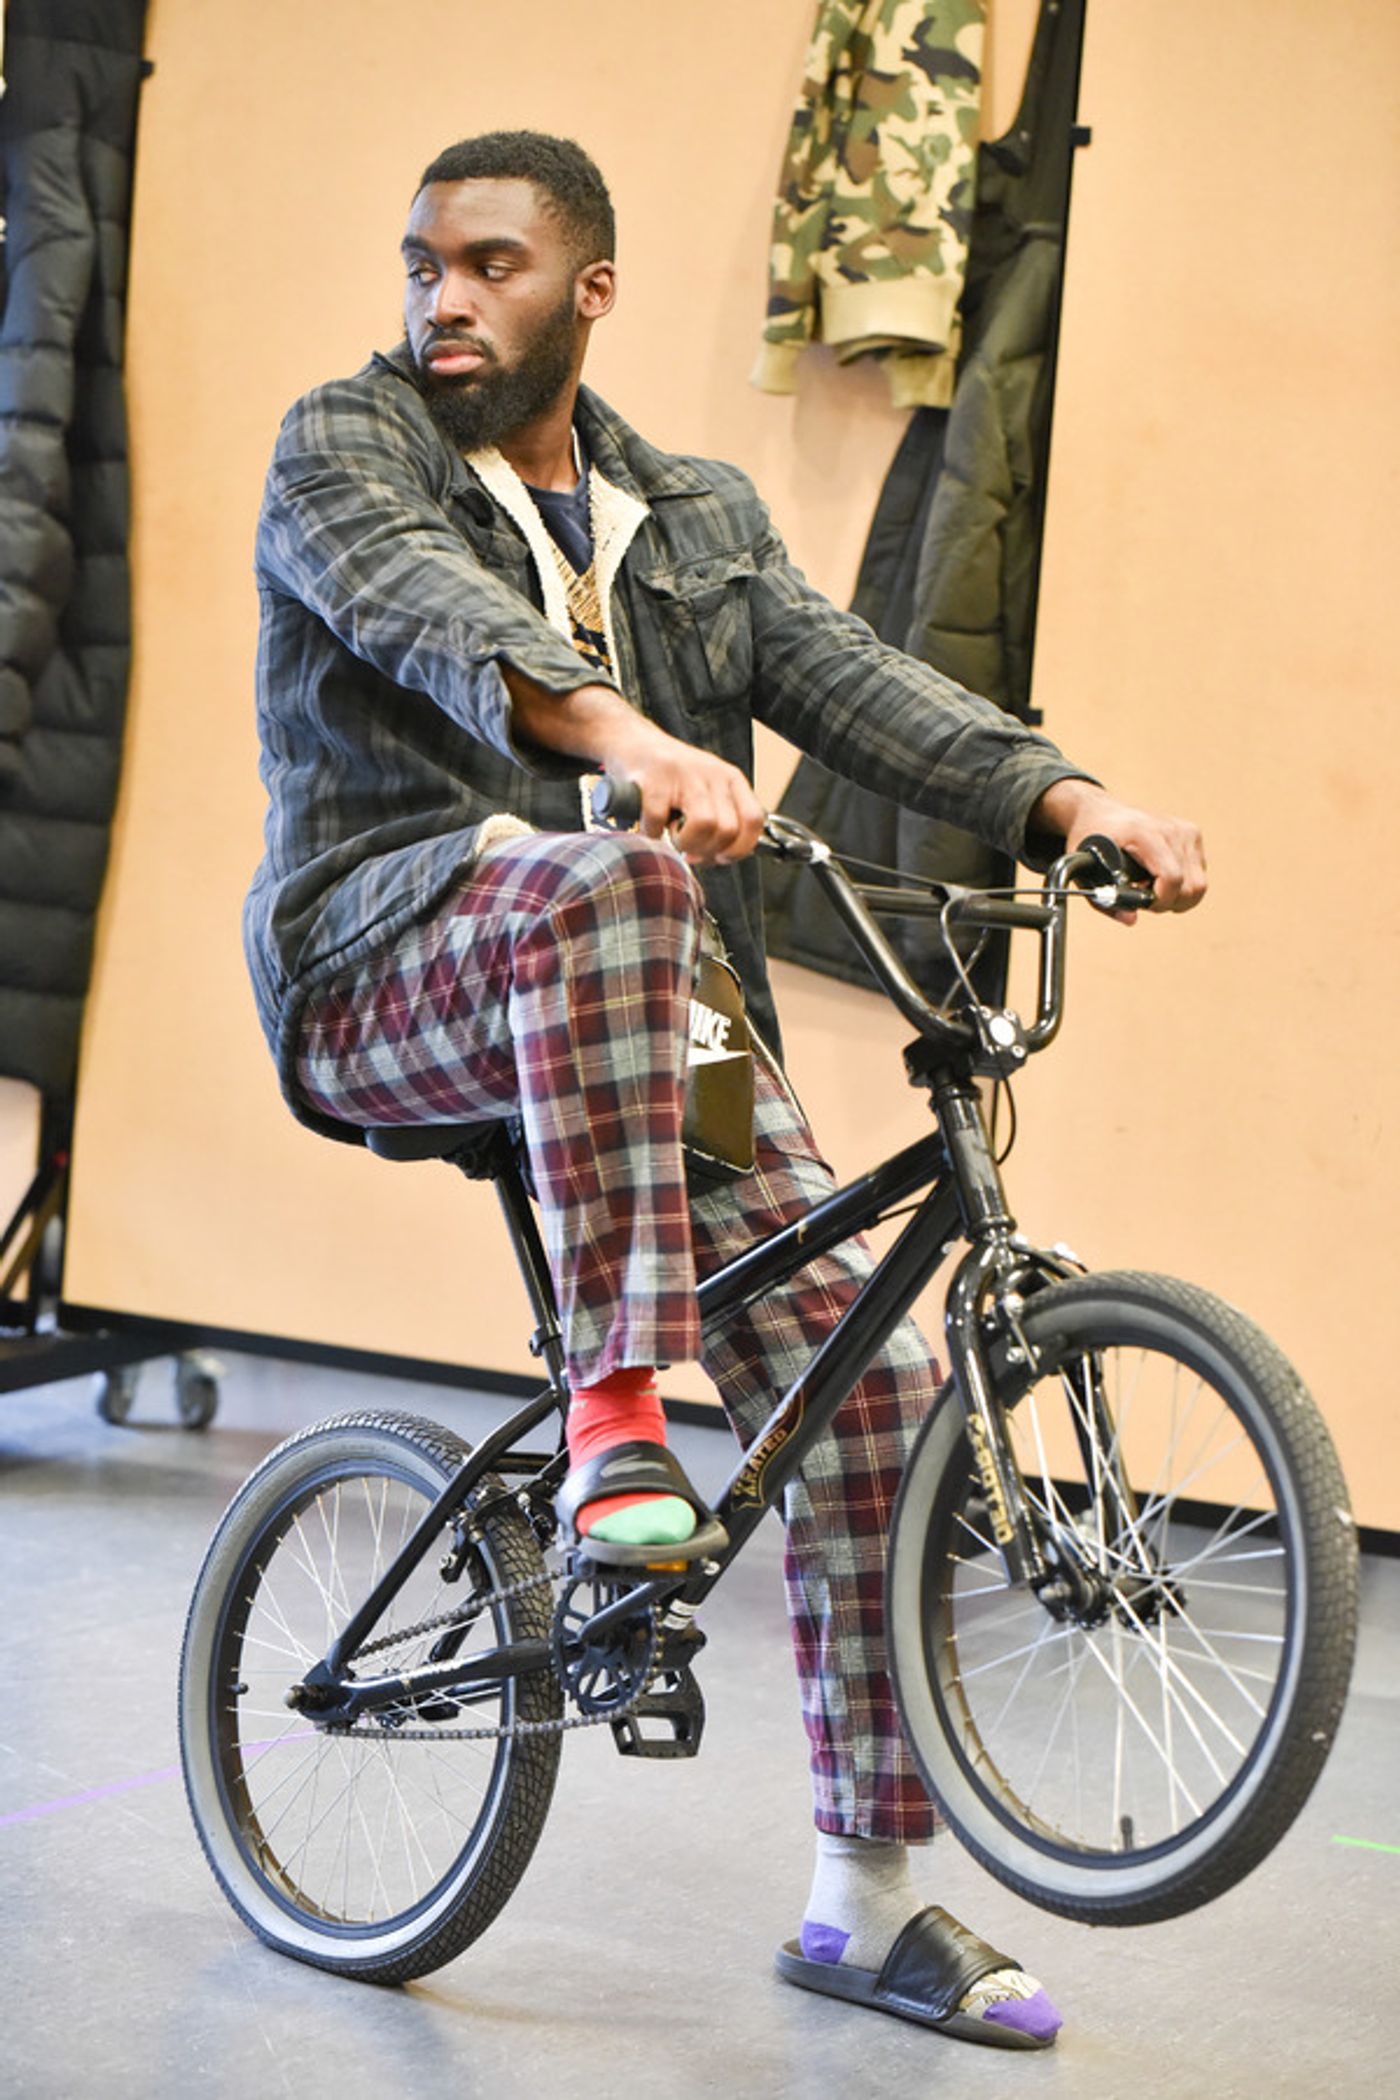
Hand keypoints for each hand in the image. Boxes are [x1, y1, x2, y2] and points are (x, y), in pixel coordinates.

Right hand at [602, 717, 766, 864]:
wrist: (634, 743)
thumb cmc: (671, 775)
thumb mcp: (707, 790)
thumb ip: (721, 820)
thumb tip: (716, 858)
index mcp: (731, 779)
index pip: (753, 821)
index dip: (738, 849)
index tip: (719, 857)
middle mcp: (713, 774)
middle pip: (728, 830)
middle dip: (707, 851)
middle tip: (689, 847)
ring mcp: (684, 774)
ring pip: (704, 825)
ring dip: (684, 843)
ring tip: (672, 835)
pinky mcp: (655, 779)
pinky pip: (659, 820)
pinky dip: (652, 832)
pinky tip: (650, 825)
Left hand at [1031, 779, 1206, 918]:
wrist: (1100, 812)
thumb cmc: (1090, 839)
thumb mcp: (1087, 873)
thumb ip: (1106, 902)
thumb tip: (1131, 919)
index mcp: (1144, 833)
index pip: (1171, 877)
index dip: (1161, 900)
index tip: (1144, 904)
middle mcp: (1170, 829)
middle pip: (1192, 886)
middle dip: (1170, 903)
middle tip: (1146, 900)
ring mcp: (1184, 830)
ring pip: (1199, 884)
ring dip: (1178, 896)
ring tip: (1152, 890)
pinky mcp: (1192, 833)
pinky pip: (1199, 873)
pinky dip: (1183, 884)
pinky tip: (1160, 879)